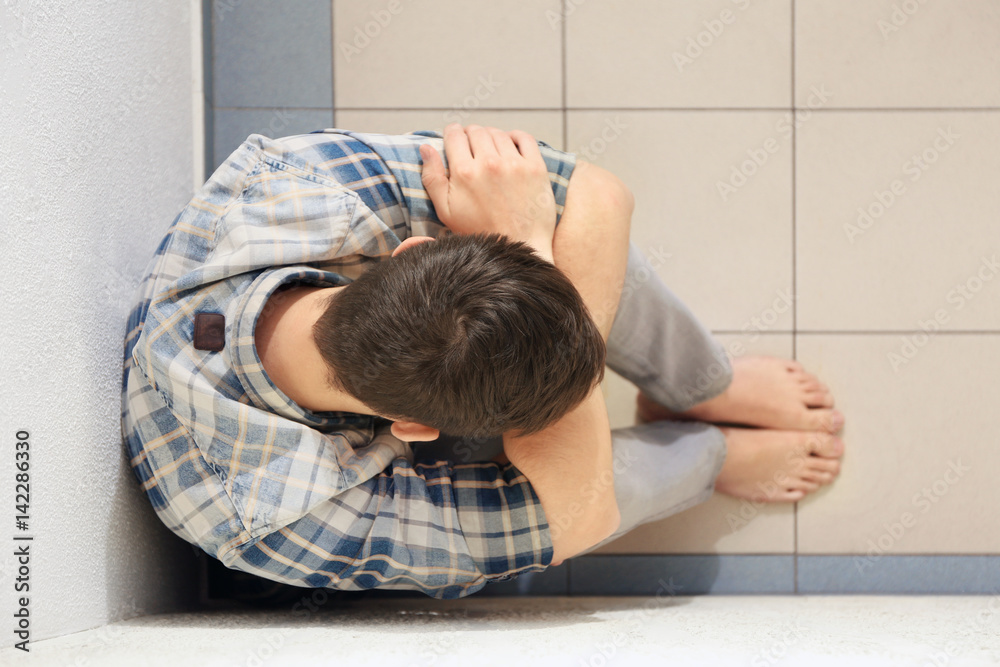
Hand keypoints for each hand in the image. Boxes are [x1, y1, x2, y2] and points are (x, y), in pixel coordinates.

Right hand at [420, 123, 556, 261]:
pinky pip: (524, 138)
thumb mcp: (446, 211)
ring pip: (498, 133)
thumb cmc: (480, 232)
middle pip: (476, 131)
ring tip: (490, 148)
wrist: (519, 247)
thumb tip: (425, 148)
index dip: (452, 133)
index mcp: (464, 173)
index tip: (455, 136)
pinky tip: (511, 145)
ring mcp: (514, 164)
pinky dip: (516, 137)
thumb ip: (432, 178)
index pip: (454, 135)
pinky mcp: (535, 167)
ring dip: (491, 136)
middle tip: (472, 146)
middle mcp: (489, 163)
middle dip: (471, 135)